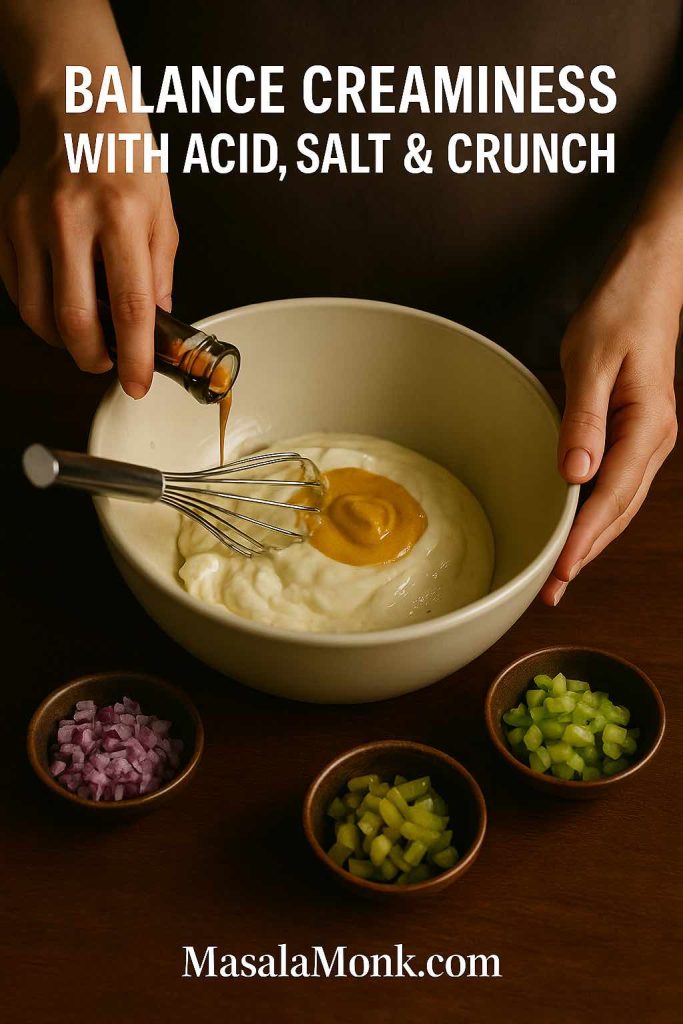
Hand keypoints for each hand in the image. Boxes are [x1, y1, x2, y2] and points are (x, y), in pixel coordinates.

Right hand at [0, 103, 177, 397]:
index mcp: (122, 214)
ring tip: (86, 335)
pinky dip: (39, 309)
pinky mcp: (2, 221)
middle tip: (107, 364)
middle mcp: (70, 217)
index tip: (138, 383)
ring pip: (38, 312)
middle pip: (74, 320)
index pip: (130, 307)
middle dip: (93, 359)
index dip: (134, 356)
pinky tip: (60, 301)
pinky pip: (16, 288)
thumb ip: (159, 273)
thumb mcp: (161, 212)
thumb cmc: (125, 156)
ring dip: (64, 339)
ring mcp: (28, 219)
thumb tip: (156, 327)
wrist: (74, 106)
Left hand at [542, 235, 678, 605]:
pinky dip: (595, 513)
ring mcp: (648, 439)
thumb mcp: (593, 359)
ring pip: (619, 503)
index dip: (585, 537)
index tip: (561, 569)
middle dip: (586, 553)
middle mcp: (655, 440)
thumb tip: (575, 475)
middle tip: (551, 591)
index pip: (612, 495)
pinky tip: (576, 529)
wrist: (648, 282)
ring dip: (591, 539)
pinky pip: (616, 484)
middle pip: (619, 511)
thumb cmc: (620, 312)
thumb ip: (583, 419)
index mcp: (648, 425)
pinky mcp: (634, 433)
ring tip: (560, 574)